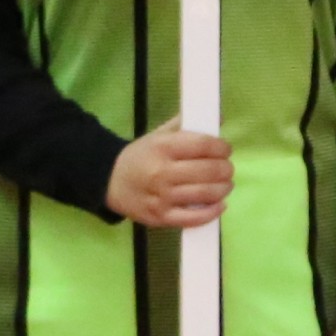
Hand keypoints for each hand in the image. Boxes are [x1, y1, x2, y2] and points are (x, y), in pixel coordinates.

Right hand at [106, 122, 232, 229]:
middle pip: (209, 171)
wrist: (109, 182)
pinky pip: (195, 218)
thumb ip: (185, 126)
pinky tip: (219, 204)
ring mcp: (162, 197)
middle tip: (226, 168)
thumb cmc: (139, 157)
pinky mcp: (161, 217)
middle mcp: (162, 172)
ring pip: (206, 194)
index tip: (225, 150)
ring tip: (225, 184)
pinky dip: (213, 211)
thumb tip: (216, 117)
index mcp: (162, 147)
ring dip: (223, 188)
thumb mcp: (157, 135)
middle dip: (225, 169)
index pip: (203, 145)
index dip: (221, 147)